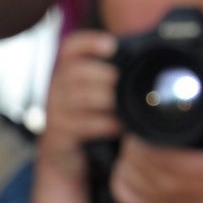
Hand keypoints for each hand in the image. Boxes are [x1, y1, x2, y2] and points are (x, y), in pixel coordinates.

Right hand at [35, 29, 121, 187]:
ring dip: (108, 100)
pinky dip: (106, 124)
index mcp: (67, 73)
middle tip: (125, 85)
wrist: (65, 159)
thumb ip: (112, 78)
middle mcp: (56, 89)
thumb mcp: (96, 96)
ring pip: (80, 97)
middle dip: (105, 76)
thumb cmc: (90, 121)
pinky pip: (83, 124)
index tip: (112, 46)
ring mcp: (54, 112)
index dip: (90, 42)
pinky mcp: (57, 134)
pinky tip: (120, 127)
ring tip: (127, 106)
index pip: (71, 48)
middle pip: (77, 71)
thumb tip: (148, 59)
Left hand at [108, 89, 202, 202]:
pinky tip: (131, 169)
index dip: (140, 130)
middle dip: (133, 140)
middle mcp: (168, 187)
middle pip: (131, 158)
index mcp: (186, 169)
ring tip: (139, 145)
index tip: (148, 119)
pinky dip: (121, 180)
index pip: (144, 146)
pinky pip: (125, 195)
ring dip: (127, 157)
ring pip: (125, 174)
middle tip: (144, 129)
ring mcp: (159, 201)